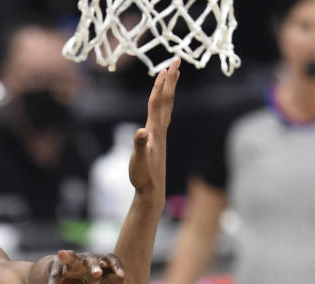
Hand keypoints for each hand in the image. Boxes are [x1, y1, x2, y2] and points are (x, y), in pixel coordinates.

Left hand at [45, 250, 124, 283]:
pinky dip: (115, 266)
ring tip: (98, 274)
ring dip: (95, 266)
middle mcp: (74, 260)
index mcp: (60, 268)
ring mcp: (89, 258)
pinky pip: (110, 260)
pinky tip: (121, 275)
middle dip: (71, 260)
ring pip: (92, 259)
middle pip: (72, 258)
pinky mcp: (103, 260)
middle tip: (70, 272)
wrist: (77, 270)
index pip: (54, 276)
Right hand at [128, 58, 180, 196]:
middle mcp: (160, 129)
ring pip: (166, 107)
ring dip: (168, 90)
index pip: (157, 103)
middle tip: (175, 61)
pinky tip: (161, 106)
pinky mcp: (158, 141)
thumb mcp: (138, 161)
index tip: (166, 68)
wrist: (152, 191)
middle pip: (166, 100)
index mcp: (155, 131)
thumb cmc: (143, 176)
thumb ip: (139, 146)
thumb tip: (141, 132)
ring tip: (171, 77)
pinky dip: (163, 105)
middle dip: (170, 81)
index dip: (160, 86)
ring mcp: (160, 135)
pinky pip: (162, 116)